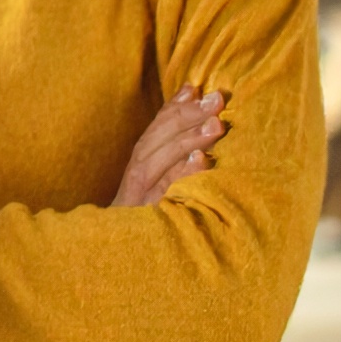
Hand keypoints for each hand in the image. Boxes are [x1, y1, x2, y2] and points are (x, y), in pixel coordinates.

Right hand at [112, 84, 227, 207]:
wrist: (123, 252)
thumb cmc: (152, 213)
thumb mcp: (163, 178)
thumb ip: (174, 140)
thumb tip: (191, 93)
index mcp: (142, 163)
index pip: (157, 127)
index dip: (176, 107)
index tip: (198, 89)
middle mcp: (138, 175)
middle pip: (157, 140)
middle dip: (187, 118)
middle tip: (216, 101)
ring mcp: (139, 196)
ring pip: (160, 162)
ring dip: (188, 141)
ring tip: (215, 126)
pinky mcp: (146, 217)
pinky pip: (165, 192)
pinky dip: (181, 175)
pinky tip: (201, 161)